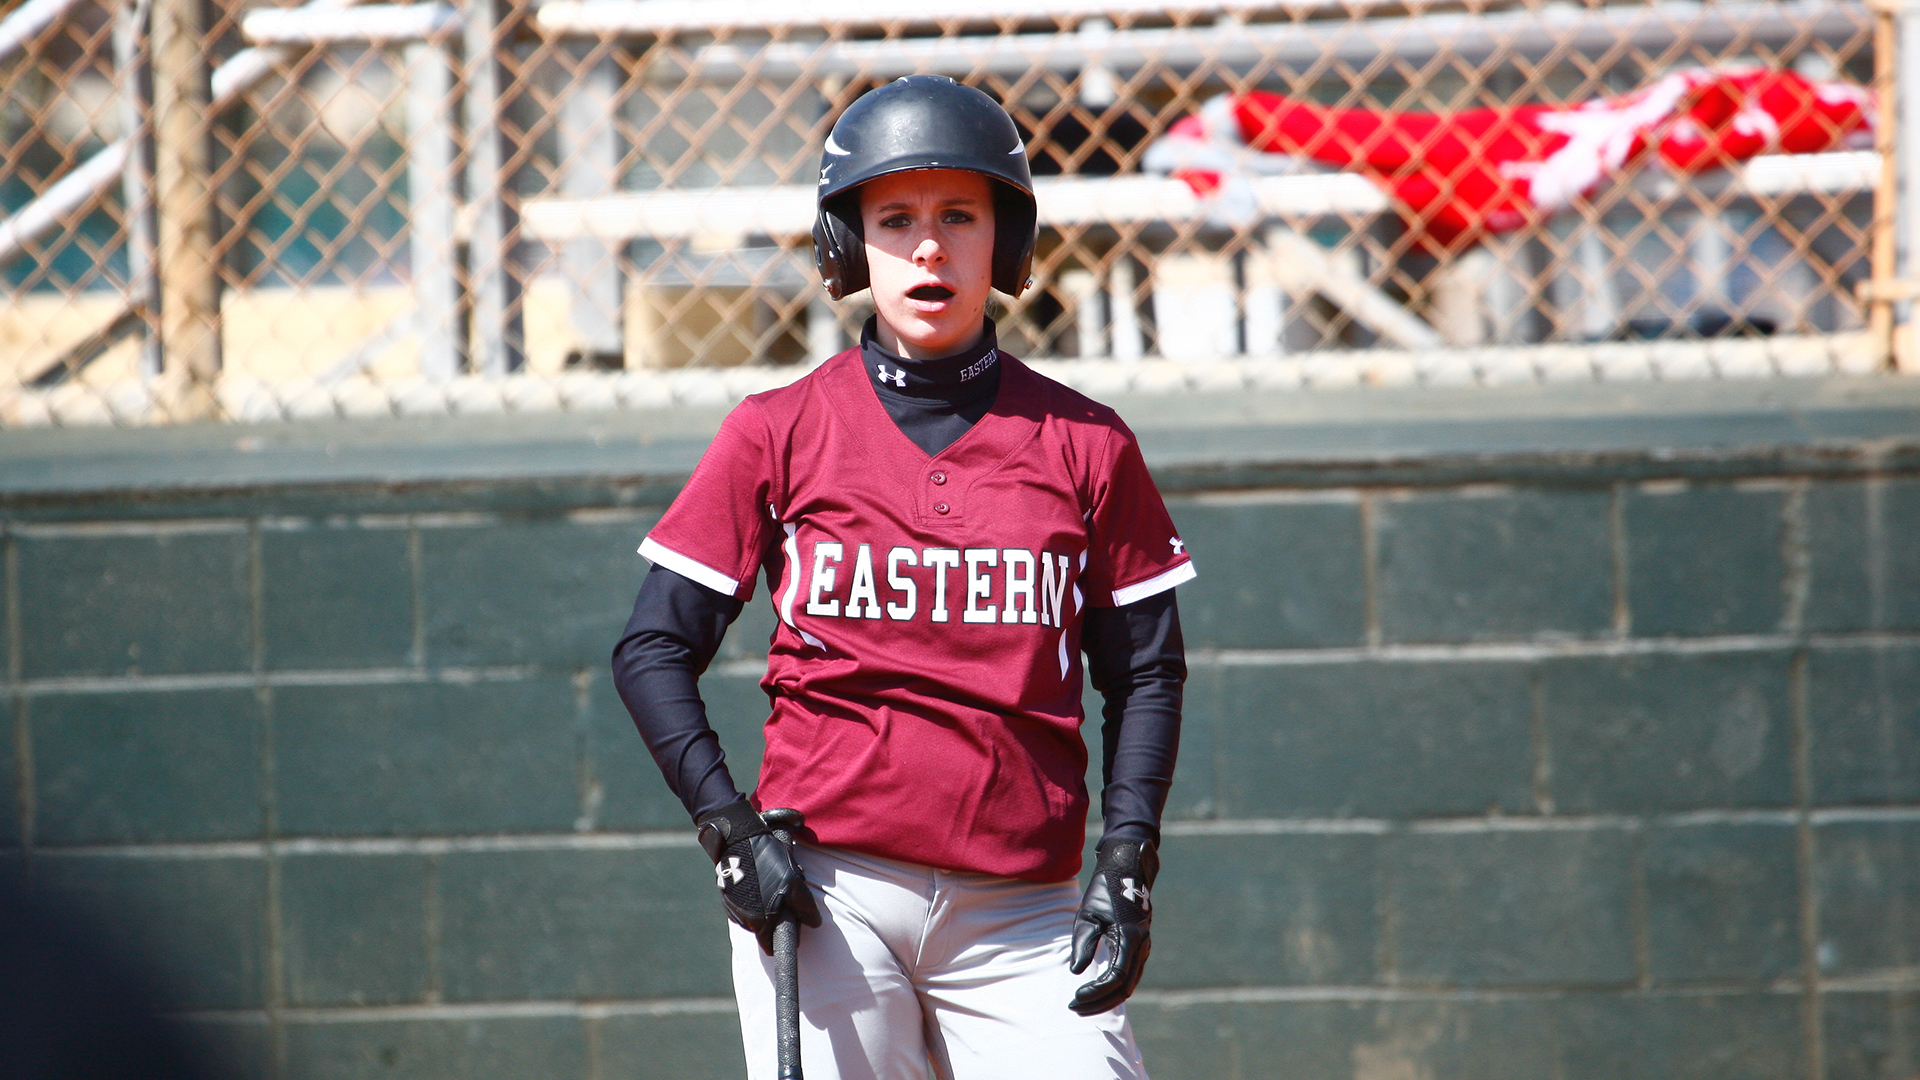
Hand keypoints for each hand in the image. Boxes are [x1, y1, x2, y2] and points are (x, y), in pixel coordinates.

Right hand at [695, 801, 821, 953]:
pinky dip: (751, 896)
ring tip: (770, 884)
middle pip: (763, 929)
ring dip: (762, 906)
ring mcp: (733, 907)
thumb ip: (804, 907)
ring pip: (754, 915)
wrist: (738, 840)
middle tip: (783, 899)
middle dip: (774, 918)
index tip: (789, 930)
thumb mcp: (794, 883)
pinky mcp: (726, 896)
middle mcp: (744, 918)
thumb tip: (813, 922)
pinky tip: (758, 878)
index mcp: (761, 921)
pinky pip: (744, 903)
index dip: (781, 940)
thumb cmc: (768, 862)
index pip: (770, 946)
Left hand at [1067, 837, 1157, 1015]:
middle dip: (1099, 1003)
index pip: (1116, 978)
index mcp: (1129, 937)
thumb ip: (1083, 943)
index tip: (1076, 997)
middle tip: (1074, 1008)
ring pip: (1129, 985)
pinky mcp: (1139, 948)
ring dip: (1106, 999)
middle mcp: (1141, 946)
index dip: (1096, 992)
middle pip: (1124, 988)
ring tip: (1081, 1005)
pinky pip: (1130, 976)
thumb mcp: (1087, 915)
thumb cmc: (1104, 891)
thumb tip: (1077, 972)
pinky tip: (1096, 992)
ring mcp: (1143, 948)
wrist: (1127, 871)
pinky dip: (1114, 989)